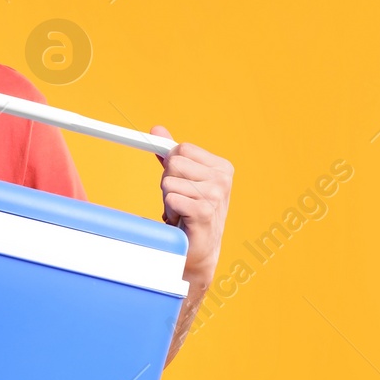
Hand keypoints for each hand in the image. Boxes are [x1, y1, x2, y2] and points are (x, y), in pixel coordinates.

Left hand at [150, 125, 232, 287]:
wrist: (199, 249)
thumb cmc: (191, 212)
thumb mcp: (184, 179)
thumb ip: (172, 154)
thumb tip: (157, 129)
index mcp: (221, 167)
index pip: (181, 148)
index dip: (171, 165)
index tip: (179, 181)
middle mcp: (222, 179)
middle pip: (173, 163)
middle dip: (167, 182)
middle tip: (180, 200)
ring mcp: (215, 196)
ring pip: (168, 182)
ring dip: (168, 200)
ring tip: (182, 212)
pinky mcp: (204, 212)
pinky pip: (170, 199)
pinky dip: (169, 211)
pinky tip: (181, 221)